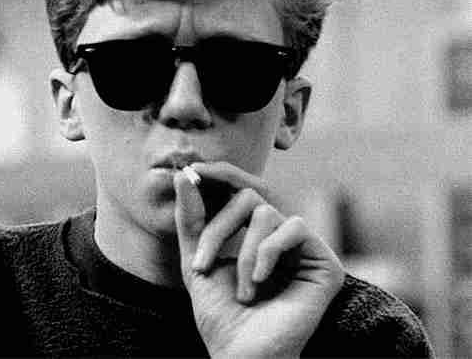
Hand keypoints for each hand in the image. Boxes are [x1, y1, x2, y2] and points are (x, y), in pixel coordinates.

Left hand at [173, 162, 344, 358]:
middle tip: (199, 265)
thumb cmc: (220, 313)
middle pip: (248, 196)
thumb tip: (184, 175)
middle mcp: (277, 233)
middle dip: (218, 227)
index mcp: (250, 231)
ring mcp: (301, 246)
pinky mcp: (323, 259)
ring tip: (242, 290)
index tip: (193, 169)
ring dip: (243, 253)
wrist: (242, 355)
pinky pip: (294, 227)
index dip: (220, 173)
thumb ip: (191, 218)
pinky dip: (270, 250)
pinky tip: (262, 280)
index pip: (239, 188)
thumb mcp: (196, 260)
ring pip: (267, 213)